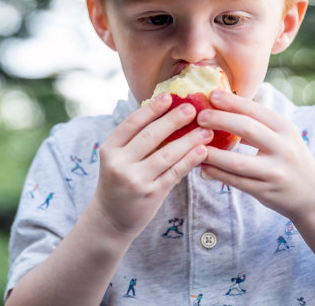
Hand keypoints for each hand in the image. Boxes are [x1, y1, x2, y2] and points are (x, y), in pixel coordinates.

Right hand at [89, 93, 213, 239]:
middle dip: (173, 120)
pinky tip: (202, 151)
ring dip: (188, 140)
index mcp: (109, 149)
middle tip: (192, 108)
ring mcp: (135, 180)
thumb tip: (165, 112)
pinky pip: (174, 173)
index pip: (132, 123)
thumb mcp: (117, 159)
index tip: (169, 96)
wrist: (111, 218)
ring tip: (205, 129)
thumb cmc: (118, 182)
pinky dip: (189, 160)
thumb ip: (135, 141)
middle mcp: (119, 163)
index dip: (151, 108)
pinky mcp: (151, 194)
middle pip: (150, 136)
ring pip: (166, 154)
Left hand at [197, 90, 314, 219]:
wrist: (313, 195)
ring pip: (237, 161)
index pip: (255, 110)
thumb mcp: (282, 137)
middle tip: (199, 116)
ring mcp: (274, 172)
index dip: (232, 102)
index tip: (211, 95)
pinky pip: (235, 181)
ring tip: (194, 144)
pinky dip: (216, 173)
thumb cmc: (290, 159)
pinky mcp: (265, 191)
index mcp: (285, 129)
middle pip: (246, 129)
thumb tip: (221, 107)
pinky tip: (202, 166)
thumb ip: (258, 124)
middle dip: (220, 120)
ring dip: (212, 153)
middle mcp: (283, 148)